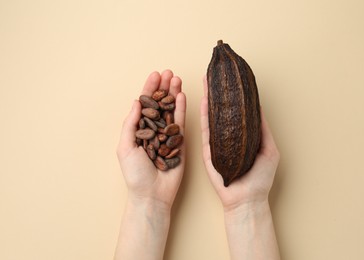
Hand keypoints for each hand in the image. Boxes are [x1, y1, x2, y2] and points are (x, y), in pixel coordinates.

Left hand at [117, 70, 185, 209]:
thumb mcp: (125, 147)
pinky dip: (182, 109)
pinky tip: (182, 96)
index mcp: (138, 130)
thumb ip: (131, 124)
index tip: (155, 74)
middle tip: (169, 72)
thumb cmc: (135, 174)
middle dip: (164, 87)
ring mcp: (167, 135)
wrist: (152, 194)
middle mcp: (153, 130)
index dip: (149, 89)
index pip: (145, 105)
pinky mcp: (180, 142)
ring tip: (177, 78)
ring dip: (174, 94)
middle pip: (160, 104)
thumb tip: (136, 102)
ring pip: (171, 110)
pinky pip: (181, 122)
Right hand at [200, 77, 279, 211]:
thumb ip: (263, 129)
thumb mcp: (269, 149)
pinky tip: (203, 98)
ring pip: (211, 114)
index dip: (234, 93)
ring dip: (209, 95)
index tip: (232, 76)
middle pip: (221, 108)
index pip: (236, 110)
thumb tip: (259, 107)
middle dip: (218, 89)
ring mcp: (216, 141)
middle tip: (216, 71)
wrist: (247, 199)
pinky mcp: (207, 150)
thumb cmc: (260, 178)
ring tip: (207, 78)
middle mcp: (227, 135)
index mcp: (241, 135)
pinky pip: (205, 128)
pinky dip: (204, 113)